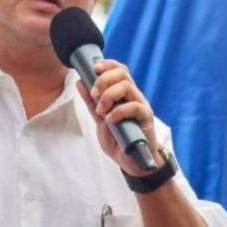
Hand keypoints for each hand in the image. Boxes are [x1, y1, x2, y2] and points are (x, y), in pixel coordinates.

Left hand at [75, 59, 158, 176]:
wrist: (131, 162)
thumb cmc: (118, 140)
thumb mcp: (100, 119)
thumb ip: (91, 102)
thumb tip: (80, 82)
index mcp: (124, 94)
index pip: (119, 70)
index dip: (108, 65)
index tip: (94, 68)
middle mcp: (134, 96)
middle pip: (122, 73)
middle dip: (104, 80)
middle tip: (94, 95)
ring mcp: (141, 106)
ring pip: (127, 87)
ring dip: (109, 96)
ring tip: (101, 111)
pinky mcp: (146, 118)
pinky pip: (135, 107)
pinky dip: (118, 112)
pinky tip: (110, 120)